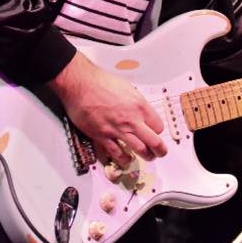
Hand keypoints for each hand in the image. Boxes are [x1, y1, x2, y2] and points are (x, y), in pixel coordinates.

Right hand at [48, 52, 167, 166]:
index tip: (156, 133)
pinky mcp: (102, 136)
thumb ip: (137, 103)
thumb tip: (141, 111)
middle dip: (160, 150)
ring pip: (139, 150)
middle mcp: (131, 120)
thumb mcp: (128, 89)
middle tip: (161, 153)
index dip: (158, 131)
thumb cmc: (102, 83)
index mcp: (140, 106)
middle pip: (154, 141)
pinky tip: (126, 159)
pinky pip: (116, 153)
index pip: (158, 126)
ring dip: (146, 156)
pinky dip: (124, 159)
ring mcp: (117, 130)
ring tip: (148, 157)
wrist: (81, 85)